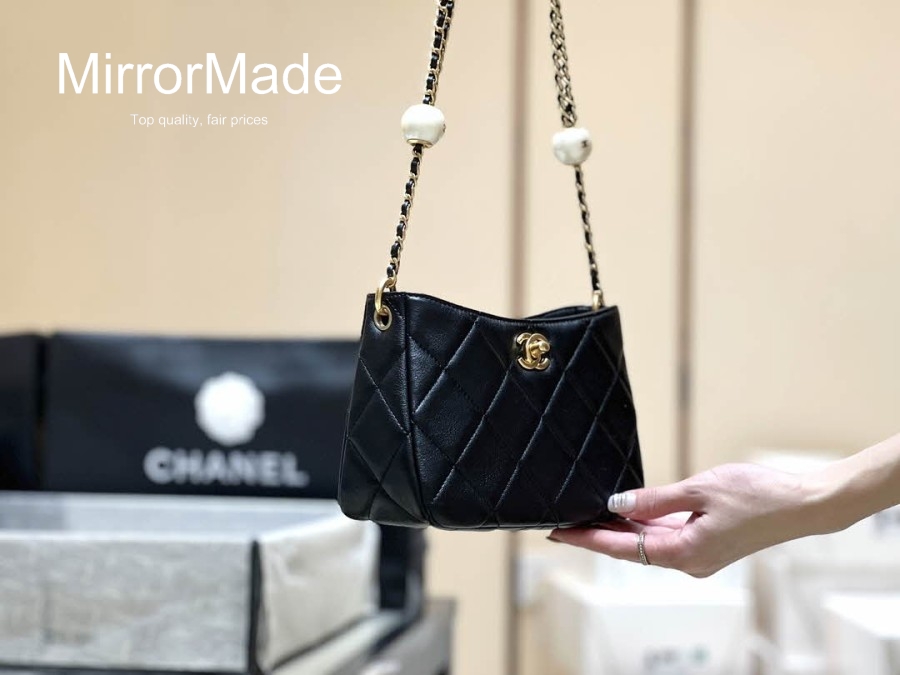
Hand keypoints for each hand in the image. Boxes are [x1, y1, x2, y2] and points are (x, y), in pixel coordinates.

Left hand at [548, 463, 830, 577]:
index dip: (587, 539)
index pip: (622, 548)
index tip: (558, 534)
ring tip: (587, 516)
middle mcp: (689, 561)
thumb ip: (655, 499)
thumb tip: (617, 503)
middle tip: (563, 524)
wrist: (804, 505)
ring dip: (620, 531)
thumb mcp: (699, 490)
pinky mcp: (709, 545)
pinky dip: (645, 527)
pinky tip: (628, 513)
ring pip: (648, 544)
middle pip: (631, 550)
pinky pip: (667, 538)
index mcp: (684, 553)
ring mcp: (700, 556)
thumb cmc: (757, 495)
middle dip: (597, 536)